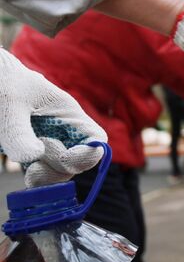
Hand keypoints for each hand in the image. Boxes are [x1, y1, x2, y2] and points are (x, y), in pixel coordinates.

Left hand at [0, 49, 106, 186]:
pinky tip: (17, 163)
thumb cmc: (2, 83)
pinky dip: (32, 178)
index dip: (88, 154)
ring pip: (60, 172)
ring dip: (44, 174)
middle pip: (78, 162)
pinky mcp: (30, 153)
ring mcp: (48, 144)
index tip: (65, 158)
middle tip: (32, 159)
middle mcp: (63, 132)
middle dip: (58, 167)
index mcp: (68, 114)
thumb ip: (19, 132)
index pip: (95, 140)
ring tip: (21, 159)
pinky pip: (41, 173)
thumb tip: (33, 157)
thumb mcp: (9, 104)